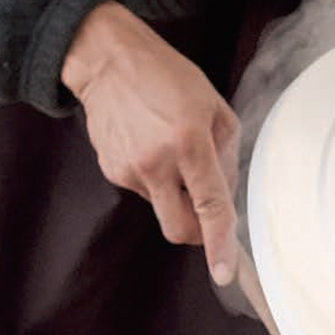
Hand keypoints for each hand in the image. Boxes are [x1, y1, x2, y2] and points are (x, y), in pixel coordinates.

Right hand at [61, 1, 243, 283]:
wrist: (107, 61)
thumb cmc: (167, 77)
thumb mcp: (214, 105)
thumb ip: (227, 154)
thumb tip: (226, 195)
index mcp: (188, 142)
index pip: (210, 206)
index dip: (220, 244)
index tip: (225, 272)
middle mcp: (156, 162)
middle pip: (179, 228)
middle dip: (197, 231)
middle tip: (205, 206)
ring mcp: (128, 169)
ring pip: (163, 206)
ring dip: (175, 191)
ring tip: (172, 147)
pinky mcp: (111, 170)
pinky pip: (144, 189)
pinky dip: (156, 177)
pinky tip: (151, 143)